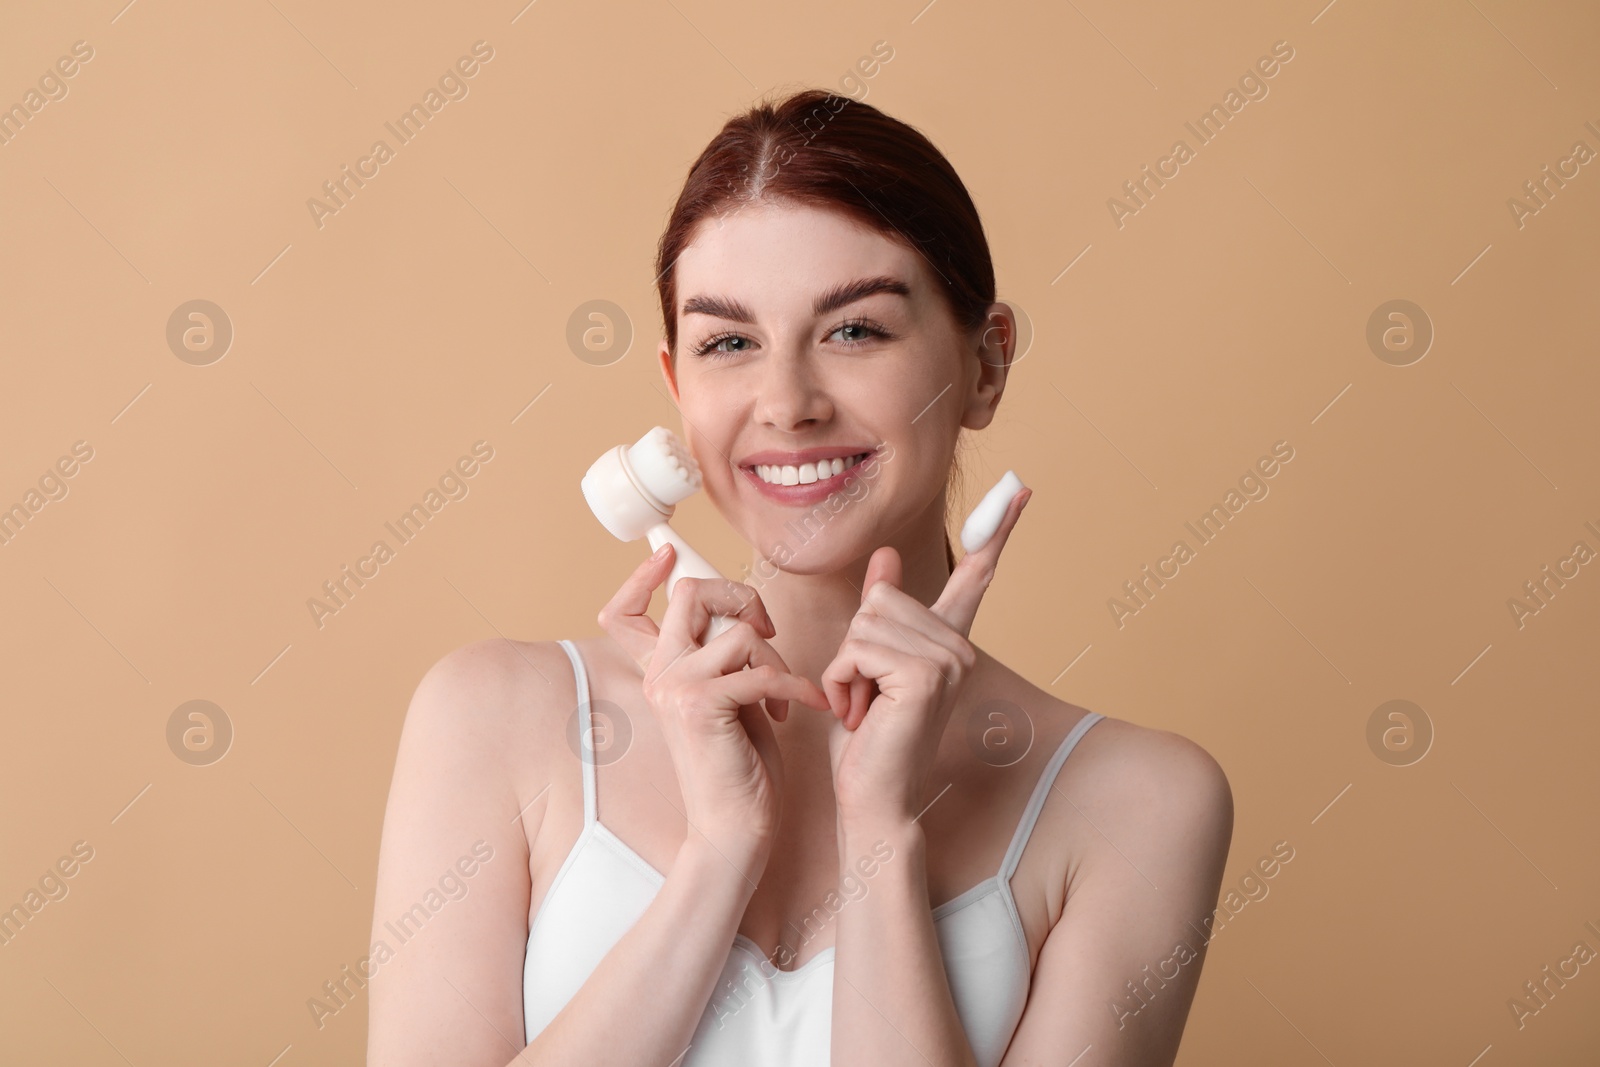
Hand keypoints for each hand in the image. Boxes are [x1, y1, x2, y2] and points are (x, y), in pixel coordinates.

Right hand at [597, 544, 831, 865]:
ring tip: (785, 692)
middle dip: (740, 595)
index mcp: (660, 671)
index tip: (668, 553)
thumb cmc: (742, 767)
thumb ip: (725, 656)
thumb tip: (745, 614)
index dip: (640, 576)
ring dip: (776, 656)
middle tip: (766, 630)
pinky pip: (759, 670)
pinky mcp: (701, 707)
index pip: (623, 612)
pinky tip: (807, 704)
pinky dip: (793, 685)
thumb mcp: (731, 698)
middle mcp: (659, 674)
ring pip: (738, 632)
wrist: (735, 829)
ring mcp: (675, 689)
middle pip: (689, 593)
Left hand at [822, 488, 1031, 824]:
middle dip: (853, 647)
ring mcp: (949, 660)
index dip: (998, 530)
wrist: (872, 799)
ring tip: (864, 708)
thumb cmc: (868, 740)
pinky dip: (842, 681)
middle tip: (867, 696)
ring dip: (844, 669)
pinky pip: (858, 648)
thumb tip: (887, 556)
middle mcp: (959, 646)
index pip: (975, 575)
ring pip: (865, 622)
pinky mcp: (926, 675)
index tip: (1022, 490)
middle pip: (882, 598)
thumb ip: (880, 612)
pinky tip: (861, 715)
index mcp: (949, 641)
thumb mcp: (865, 665)